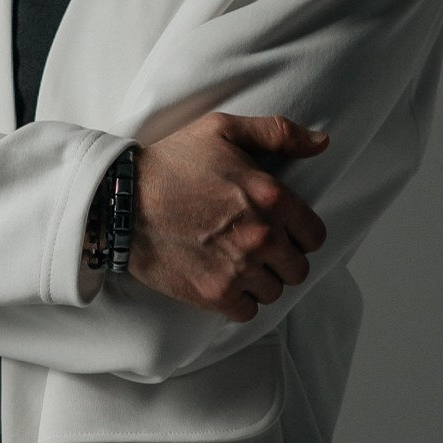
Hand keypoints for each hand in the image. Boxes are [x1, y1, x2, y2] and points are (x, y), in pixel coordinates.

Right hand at [127, 113, 328, 322]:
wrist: (120, 201)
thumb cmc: (171, 162)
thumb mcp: (223, 130)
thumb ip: (278, 133)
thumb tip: (322, 143)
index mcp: (271, 196)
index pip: (314, 236)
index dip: (298, 234)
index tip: (278, 230)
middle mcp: (262, 235)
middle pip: (297, 268)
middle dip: (280, 259)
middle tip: (255, 247)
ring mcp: (239, 268)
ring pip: (274, 292)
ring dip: (259, 280)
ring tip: (235, 263)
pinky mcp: (214, 293)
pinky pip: (248, 311)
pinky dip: (239, 301)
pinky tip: (222, 280)